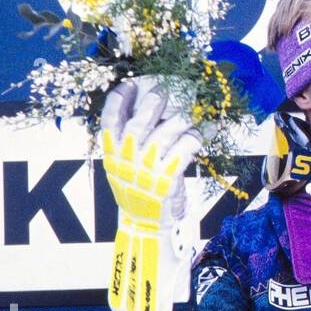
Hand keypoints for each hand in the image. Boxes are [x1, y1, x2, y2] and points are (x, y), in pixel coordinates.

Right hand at [101, 76, 200, 310]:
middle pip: (137, 125)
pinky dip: (194, 141)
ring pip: (164, 136)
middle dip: (151, 105)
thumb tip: (152, 110)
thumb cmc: (138, 193)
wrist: (145, 228)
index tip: (129, 83)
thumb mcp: (125, 168)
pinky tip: (200, 138)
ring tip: (187, 118)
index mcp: (112, 155)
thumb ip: (131, 142)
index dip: (119, 100)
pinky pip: (183, 153)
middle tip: (162, 93)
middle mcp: (126, 161)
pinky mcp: (166, 182)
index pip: (109, 122)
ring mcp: (146, 172)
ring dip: (179, 122)